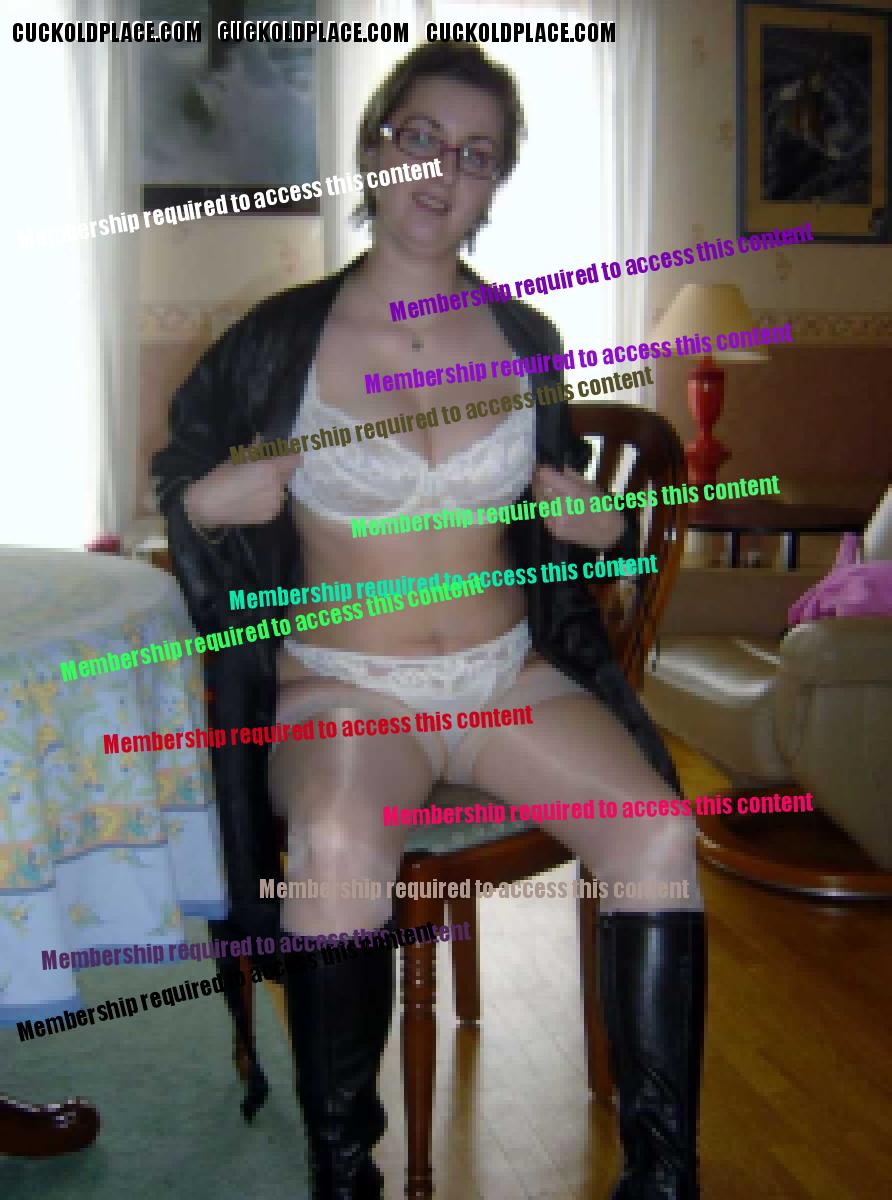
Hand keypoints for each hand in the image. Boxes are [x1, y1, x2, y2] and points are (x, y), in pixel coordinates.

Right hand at [184, 449, 302, 529]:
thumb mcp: (237, 458)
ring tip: (253, 486)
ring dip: (273, 485)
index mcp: (270, 469)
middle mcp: (277, 486)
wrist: (209, 506)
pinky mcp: (271, 515)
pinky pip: (275, 502)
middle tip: (262, 470)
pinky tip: (251, 498)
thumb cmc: (220, 478)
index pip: (295, 459)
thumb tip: (263, 440)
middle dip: (280, 469)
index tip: (284, 453)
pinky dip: (268, 498)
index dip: (291, 454)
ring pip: (281, 489)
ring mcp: (275, 503)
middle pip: (288, 474)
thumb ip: (256, 449)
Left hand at [532, 464, 625, 548]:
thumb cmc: (602, 506)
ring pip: (539, 502)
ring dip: (542, 495)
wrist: (608, 533)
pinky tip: (557, 508)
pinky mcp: (553, 530)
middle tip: (541, 478)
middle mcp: (560, 505)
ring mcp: (555, 519)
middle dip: (539, 481)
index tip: (542, 467)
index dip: (541, 469)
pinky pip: (544, 515)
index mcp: (571, 491)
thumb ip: (570, 476)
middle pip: (538, 488)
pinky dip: (547, 508)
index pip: (544, 476)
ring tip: (550, 493)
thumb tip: (556, 468)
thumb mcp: (590, 485)